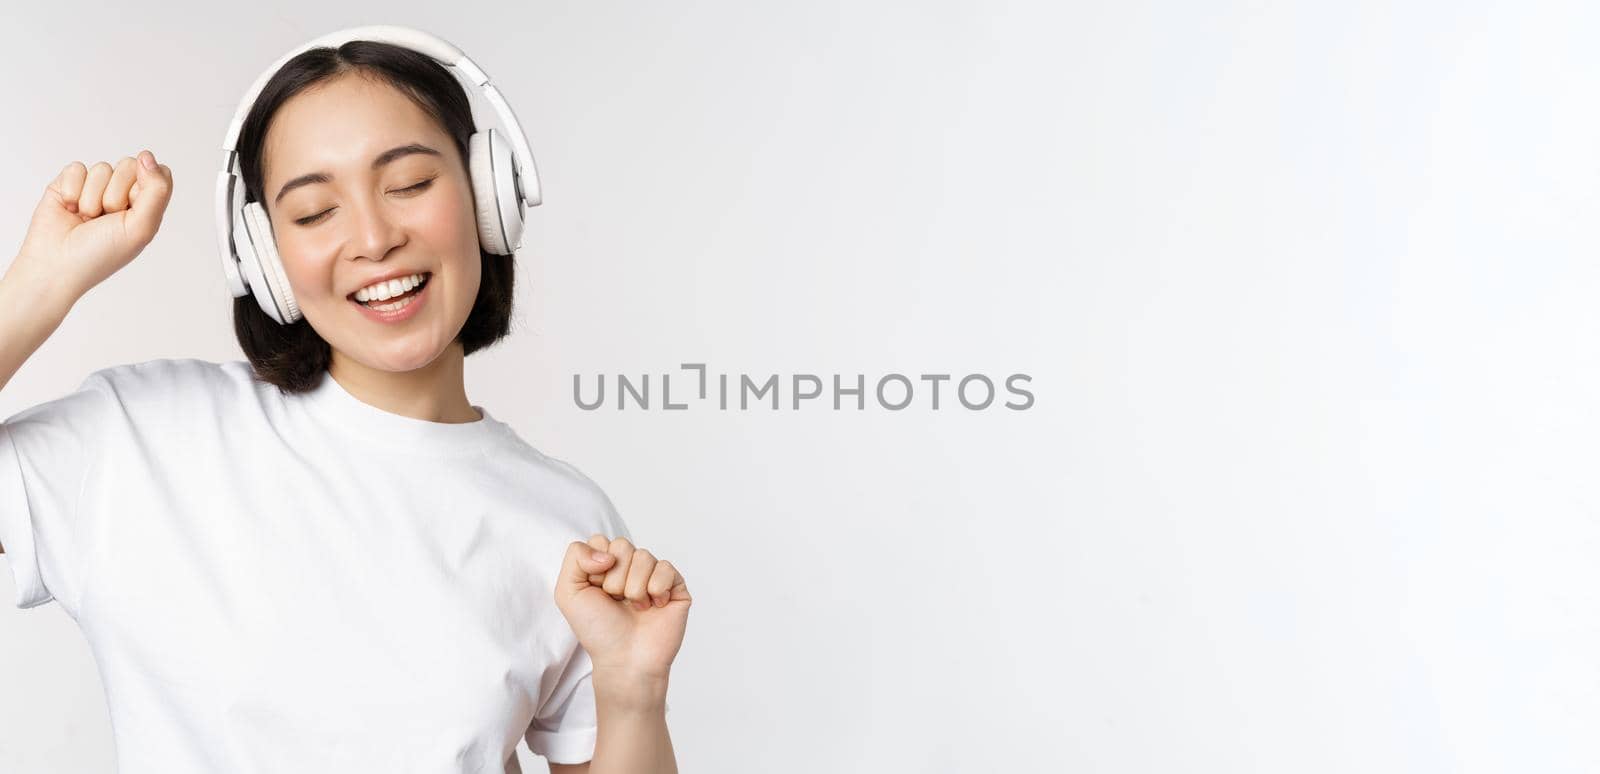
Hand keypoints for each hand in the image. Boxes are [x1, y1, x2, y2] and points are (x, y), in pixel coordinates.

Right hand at [9, 151, 173, 306]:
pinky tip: (69, 210)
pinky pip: (77, 169)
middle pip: (129, 165)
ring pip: (102, 168)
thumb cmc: (101, 254)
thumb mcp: (141, 227)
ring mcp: (95, 188)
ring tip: (86, 219)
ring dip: (92, 198)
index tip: (132, 208)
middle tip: (106, 218)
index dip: (145, 186)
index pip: (158, 173)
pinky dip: (72, 191)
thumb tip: (147, 155)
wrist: (56, 265)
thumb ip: (156, 190)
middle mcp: (122, 194)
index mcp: (146, 206)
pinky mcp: (69, 184)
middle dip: (116, 194)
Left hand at [554, 535, 691, 679]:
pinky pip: (666, 568)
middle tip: (616, 601)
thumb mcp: (568, 592)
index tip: (596, 591)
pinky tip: (655, 606)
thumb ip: (576, 557)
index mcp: (606, 566)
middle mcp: (630, 568)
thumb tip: (609, 552)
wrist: (625, 659)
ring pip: (644, 556)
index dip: (595, 567)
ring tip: (635, 607)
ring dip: (634, 588)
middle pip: (623, 545)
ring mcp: (654, 576)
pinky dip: (656, 589)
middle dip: (615, 578)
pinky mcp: (675, 586)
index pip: (601, 541)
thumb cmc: (598, 630)